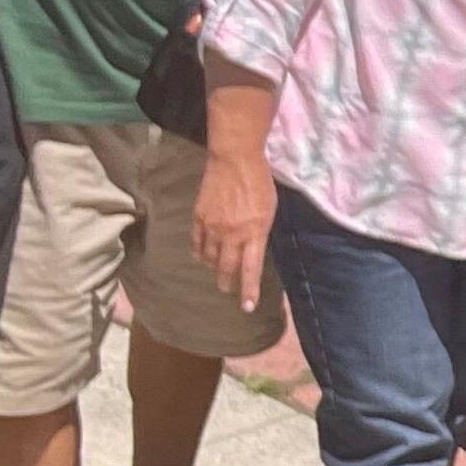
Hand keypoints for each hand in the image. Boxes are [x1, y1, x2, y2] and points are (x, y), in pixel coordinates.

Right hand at [192, 146, 275, 308]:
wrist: (235, 158)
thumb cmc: (259, 182)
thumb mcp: (269, 210)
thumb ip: (260, 233)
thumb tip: (252, 250)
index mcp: (255, 232)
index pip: (251, 269)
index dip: (249, 290)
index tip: (247, 306)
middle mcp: (232, 234)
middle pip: (227, 268)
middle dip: (228, 283)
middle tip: (227, 290)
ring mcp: (213, 227)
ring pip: (210, 258)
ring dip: (214, 268)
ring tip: (217, 273)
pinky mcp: (199, 217)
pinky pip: (196, 243)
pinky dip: (199, 253)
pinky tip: (201, 257)